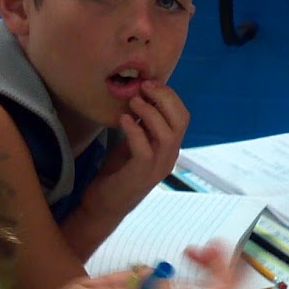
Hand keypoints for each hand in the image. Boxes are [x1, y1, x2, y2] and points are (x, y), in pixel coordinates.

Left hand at [83, 81, 190, 220]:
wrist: (105, 205)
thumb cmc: (118, 172)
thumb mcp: (134, 143)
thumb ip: (143, 125)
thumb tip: (142, 96)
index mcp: (170, 147)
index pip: (182, 116)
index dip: (169, 96)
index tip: (148, 83)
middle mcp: (169, 157)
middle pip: (181, 121)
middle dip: (164, 98)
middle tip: (144, 87)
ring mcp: (158, 168)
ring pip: (167, 134)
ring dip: (150, 112)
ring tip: (133, 101)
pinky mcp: (141, 175)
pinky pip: (145, 149)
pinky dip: (135, 130)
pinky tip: (123, 119)